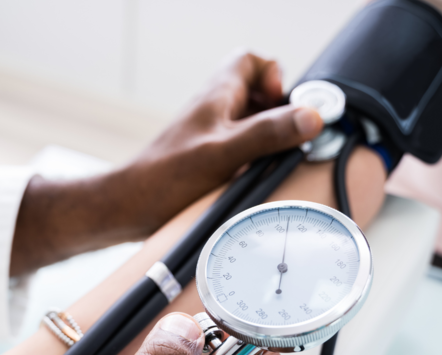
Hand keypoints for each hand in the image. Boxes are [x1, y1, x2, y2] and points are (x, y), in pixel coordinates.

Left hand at [124, 50, 322, 230]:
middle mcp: (214, 111)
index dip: (273, 75)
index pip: (251, 61)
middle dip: (278, 112)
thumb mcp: (223, 153)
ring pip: (250, 122)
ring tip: (269, 159)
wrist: (131, 206)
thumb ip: (266, 133)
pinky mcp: (207, 158)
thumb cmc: (165, 178)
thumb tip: (310, 117)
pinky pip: (240, 147)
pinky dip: (253, 157)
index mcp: (217, 96)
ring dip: (266, 137)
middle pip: (257, 94)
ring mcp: (210, 135)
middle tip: (283, 137)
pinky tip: (252, 177)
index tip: (282, 104)